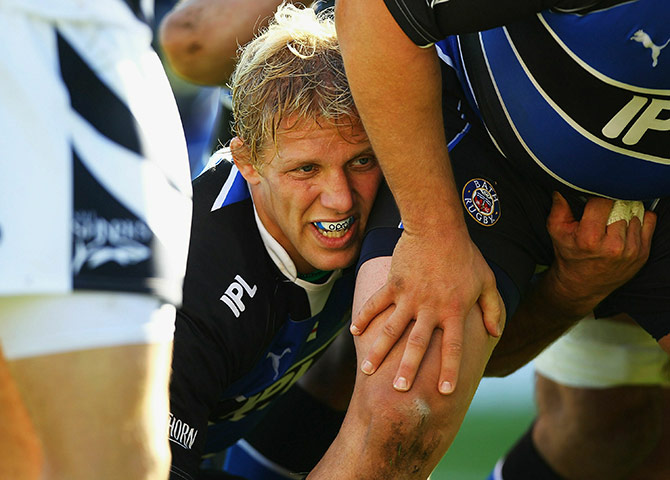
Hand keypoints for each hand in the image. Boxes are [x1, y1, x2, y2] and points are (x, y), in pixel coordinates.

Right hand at [351, 229, 503, 394]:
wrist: (437, 227)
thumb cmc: (465, 254)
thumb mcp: (487, 280)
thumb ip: (492, 308)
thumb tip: (497, 332)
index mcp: (454, 311)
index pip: (452, 348)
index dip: (449, 371)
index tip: (445, 392)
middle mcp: (430, 309)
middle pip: (417, 345)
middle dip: (407, 369)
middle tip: (398, 390)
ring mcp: (409, 297)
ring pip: (391, 330)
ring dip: (379, 351)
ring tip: (368, 370)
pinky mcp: (393, 285)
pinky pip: (376, 304)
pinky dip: (364, 317)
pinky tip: (354, 332)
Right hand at [546, 192, 655, 311]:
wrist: (583, 285)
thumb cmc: (570, 254)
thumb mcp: (557, 232)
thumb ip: (559, 207)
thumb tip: (563, 187)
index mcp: (589, 239)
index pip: (602, 201)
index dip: (595, 196)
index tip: (591, 200)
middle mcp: (613, 246)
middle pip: (620, 205)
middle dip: (610, 204)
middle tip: (601, 212)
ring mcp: (631, 250)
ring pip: (635, 211)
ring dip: (625, 210)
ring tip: (611, 220)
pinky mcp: (643, 253)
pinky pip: (649, 220)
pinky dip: (638, 218)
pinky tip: (624, 225)